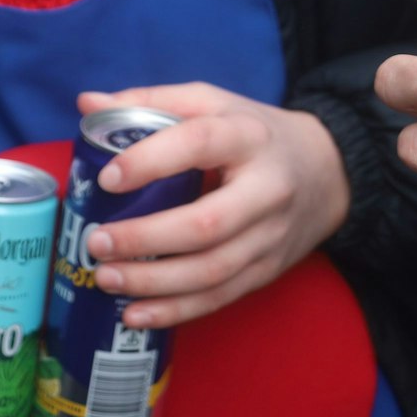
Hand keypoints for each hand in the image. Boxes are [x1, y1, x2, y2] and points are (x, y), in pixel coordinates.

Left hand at [74, 83, 350, 328]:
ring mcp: (270, 236)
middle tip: (97, 242)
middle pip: (206, 224)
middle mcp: (267, 188)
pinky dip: (176, 311)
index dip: (151, 160)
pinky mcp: (268, 270)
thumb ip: (152, 102)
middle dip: (146, 239)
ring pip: (212, 270)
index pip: (200, 143)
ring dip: (154, 282)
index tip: (108, 178)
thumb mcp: (214, 104)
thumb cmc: (255, 135)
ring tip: (107, 279)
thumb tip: (88, 104)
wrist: (328, 171)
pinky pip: (220, 298)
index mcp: (248, 136)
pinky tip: (135, 314)